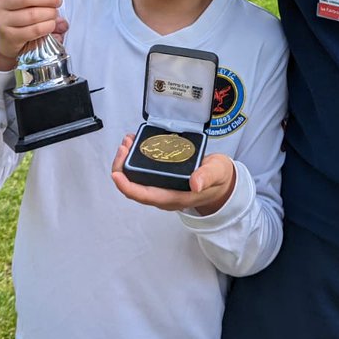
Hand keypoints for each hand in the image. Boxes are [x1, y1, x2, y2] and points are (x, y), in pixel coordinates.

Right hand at [0, 0, 62, 69]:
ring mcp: (0, 21)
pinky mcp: (9, 37)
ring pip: (32, 14)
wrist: (7, 37)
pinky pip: (35, 30)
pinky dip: (48, 26)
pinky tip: (51, 24)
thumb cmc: (21, 10)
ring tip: (54, 13)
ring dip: (50, 13)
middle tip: (57, 2)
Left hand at [111, 133, 236, 215]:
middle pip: (134, 188)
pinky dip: (135, 159)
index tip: (116, 173)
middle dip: (123, 168)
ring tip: (128, 141)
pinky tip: (136, 144)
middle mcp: (164, 195)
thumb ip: (207, 176)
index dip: (127, 186)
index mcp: (175, 197)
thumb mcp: (217, 173)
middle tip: (124, 146)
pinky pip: (143, 173)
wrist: (222, 183)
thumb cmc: (219, 178)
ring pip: (136, 180)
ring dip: (127, 162)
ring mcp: (162, 188)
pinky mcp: (163, 179)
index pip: (144, 195)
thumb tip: (195, 184)